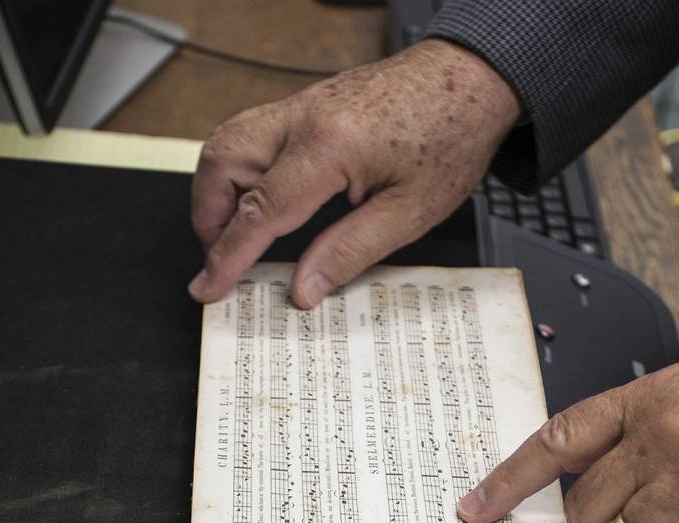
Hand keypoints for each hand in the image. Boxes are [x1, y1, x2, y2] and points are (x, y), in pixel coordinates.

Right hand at [188, 39, 520, 306]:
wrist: (471, 79)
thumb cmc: (451, 137)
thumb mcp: (409, 213)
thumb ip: (349, 253)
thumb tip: (304, 288)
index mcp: (328, 146)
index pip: (259, 211)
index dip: (228, 256)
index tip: (208, 286)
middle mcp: (303, 117)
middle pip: (221, 163)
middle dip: (208, 217)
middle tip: (221, 261)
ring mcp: (302, 105)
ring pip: (228, 142)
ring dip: (219, 191)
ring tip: (236, 236)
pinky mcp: (308, 105)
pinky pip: (253, 135)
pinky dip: (241, 171)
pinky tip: (261, 200)